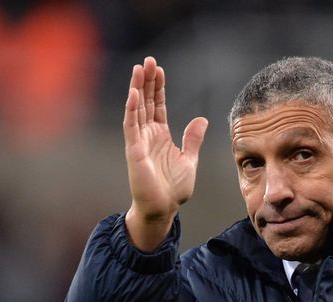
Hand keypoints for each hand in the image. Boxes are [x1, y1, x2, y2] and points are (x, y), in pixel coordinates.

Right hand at [123, 57, 207, 250]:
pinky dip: (131, 110)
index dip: (157, 87)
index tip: (159, 69)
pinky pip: (131, 127)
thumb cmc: (173, 189)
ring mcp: (139, 142)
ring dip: (136, 89)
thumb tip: (201, 119)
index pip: (157, 106)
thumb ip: (193, 139)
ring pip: (136, 109)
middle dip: (146, 81)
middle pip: (145, 102)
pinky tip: (132, 93)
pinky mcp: (134, 151)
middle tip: (148, 60)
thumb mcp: (189, 160)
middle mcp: (148, 136)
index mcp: (161, 136)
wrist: (164, 209)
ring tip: (139, 69)